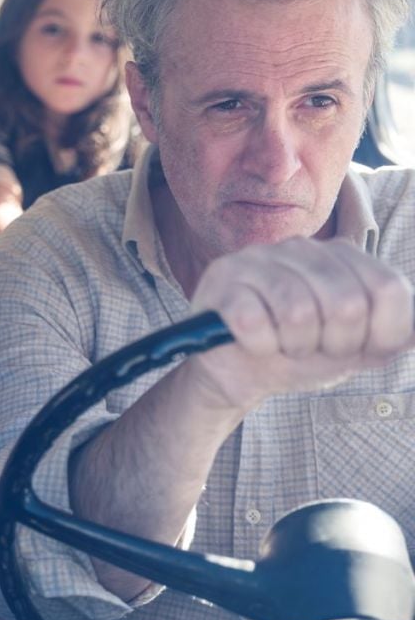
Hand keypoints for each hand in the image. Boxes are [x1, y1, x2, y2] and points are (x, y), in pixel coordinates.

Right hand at [187, 237, 413, 416]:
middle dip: (332, 344)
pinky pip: (254, 322)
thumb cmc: (298, 353)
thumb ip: (397, 334)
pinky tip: (252, 343)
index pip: (388, 289)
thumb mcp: (358, 348)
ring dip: (292, 347)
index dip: (377, 334)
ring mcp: (257, 259)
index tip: (352, 346)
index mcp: (341, 255)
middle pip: (346, 304)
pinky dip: (258, 347)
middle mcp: (300, 246)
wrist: (237, 373)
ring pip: (297, 312)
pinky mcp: (222, 280)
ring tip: (281, 346)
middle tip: (311, 349)